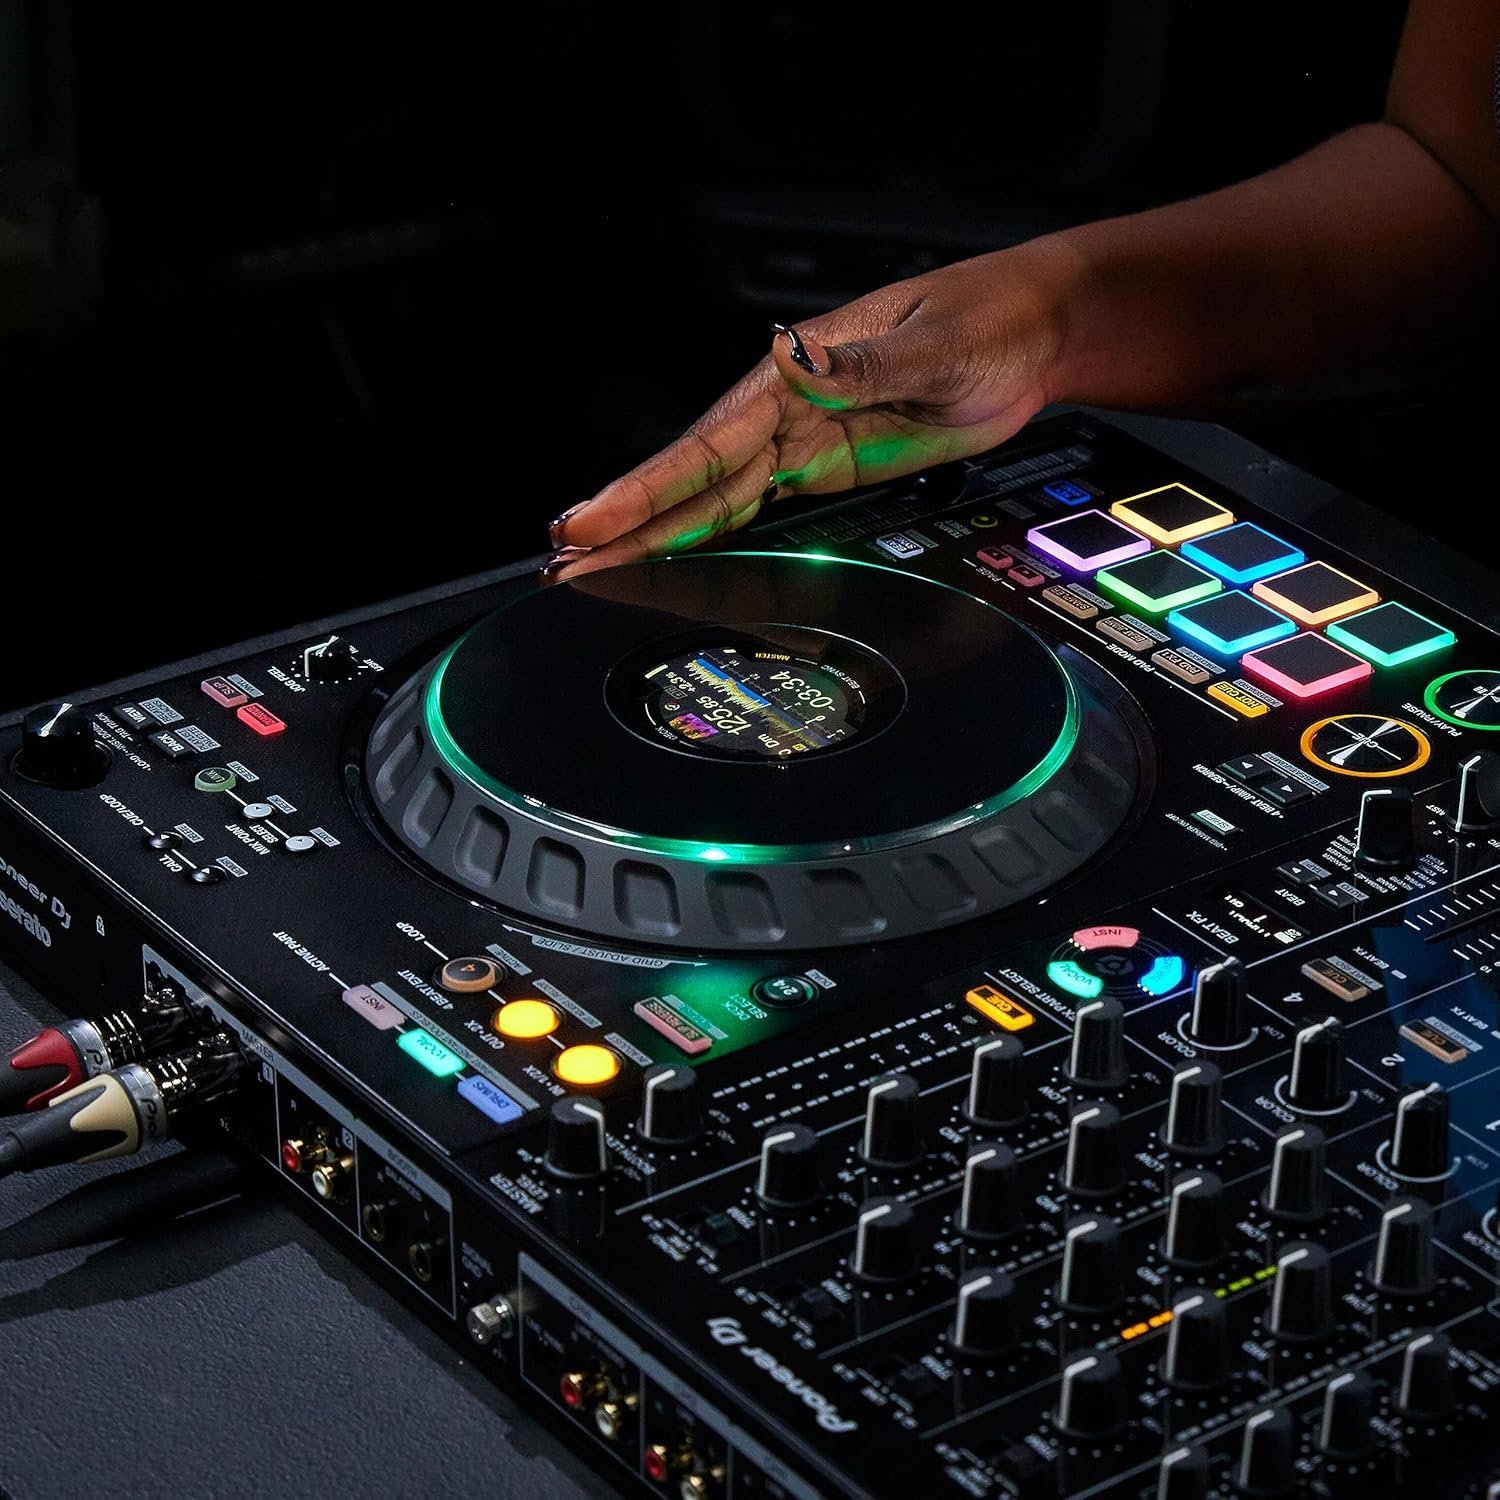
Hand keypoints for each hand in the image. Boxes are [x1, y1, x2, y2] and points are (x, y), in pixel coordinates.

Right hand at [543, 243, 1074, 579]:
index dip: (645, 489)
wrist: (1033, 334)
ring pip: (712, 499)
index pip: (705, 445)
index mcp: (796, 377)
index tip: (591, 521)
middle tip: (565, 561)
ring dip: (655, 534)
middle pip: (691, 480)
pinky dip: (709, 534)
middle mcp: (787, 411)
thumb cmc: (988, 319)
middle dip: (627, 522)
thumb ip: (860, 364)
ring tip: (597, 565)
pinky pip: (755, 509)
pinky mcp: (827, 468)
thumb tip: (790, 356)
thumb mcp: (934, 343)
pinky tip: (672, 554)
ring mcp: (804, 443)